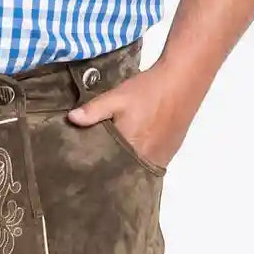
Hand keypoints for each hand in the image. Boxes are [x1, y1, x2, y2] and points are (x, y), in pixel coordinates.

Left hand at [67, 61, 202, 169]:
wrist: (183, 79)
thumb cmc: (148, 90)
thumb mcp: (118, 97)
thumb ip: (94, 111)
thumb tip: (71, 119)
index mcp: (131, 151)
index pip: (110, 172)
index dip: (99, 173)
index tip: (86, 173)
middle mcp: (147, 160)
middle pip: (125, 174)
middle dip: (112, 172)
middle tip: (97, 170)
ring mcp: (161, 158)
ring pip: (139, 171)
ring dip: (127, 168)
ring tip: (113, 164)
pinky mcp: (170, 152)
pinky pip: (151, 165)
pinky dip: (141, 162)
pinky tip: (133, 155)